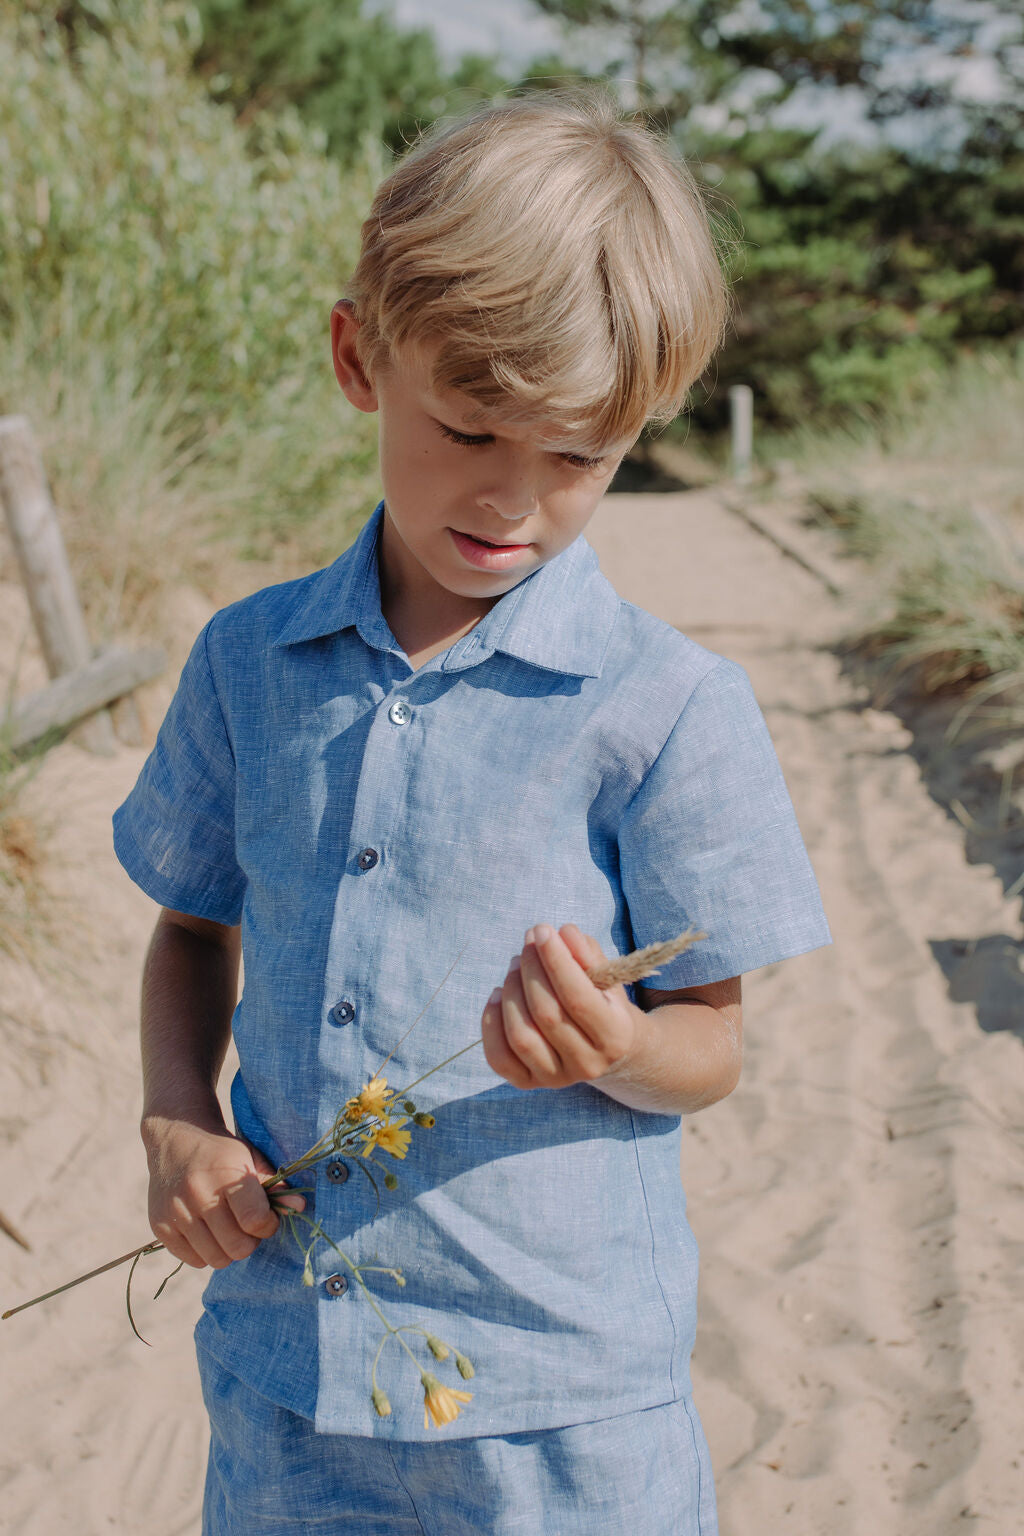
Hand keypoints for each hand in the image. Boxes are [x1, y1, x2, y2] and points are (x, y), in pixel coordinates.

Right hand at [141, 1114, 304, 1269]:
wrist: (175, 1141)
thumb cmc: (220, 1152)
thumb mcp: (249, 1158)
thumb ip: (273, 1185)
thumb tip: (300, 1208)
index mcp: (224, 1177)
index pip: (255, 1221)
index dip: (268, 1225)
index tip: (267, 1217)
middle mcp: (197, 1196)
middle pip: (237, 1247)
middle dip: (250, 1241)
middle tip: (248, 1226)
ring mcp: (176, 1214)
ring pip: (215, 1259)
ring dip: (227, 1249)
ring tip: (228, 1228)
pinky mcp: (160, 1227)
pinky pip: (193, 1260)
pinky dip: (205, 1252)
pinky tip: (207, 1231)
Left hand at [481, 922, 646, 1090]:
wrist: (603, 1048)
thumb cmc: (602, 1001)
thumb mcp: (606, 976)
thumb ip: (587, 953)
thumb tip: (563, 934)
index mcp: (615, 1036)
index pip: (578, 998)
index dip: (556, 961)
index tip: (542, 930)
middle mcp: (588, 1064)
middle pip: (546, 1014)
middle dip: (531, 970)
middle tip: (528, 942)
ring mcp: (557, 1078)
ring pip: (521, 1035)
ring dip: (511, 991)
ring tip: (516, 964)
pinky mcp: (530, 1084)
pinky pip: (499, 1057)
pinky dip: (490, 1023)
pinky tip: (497, 995)